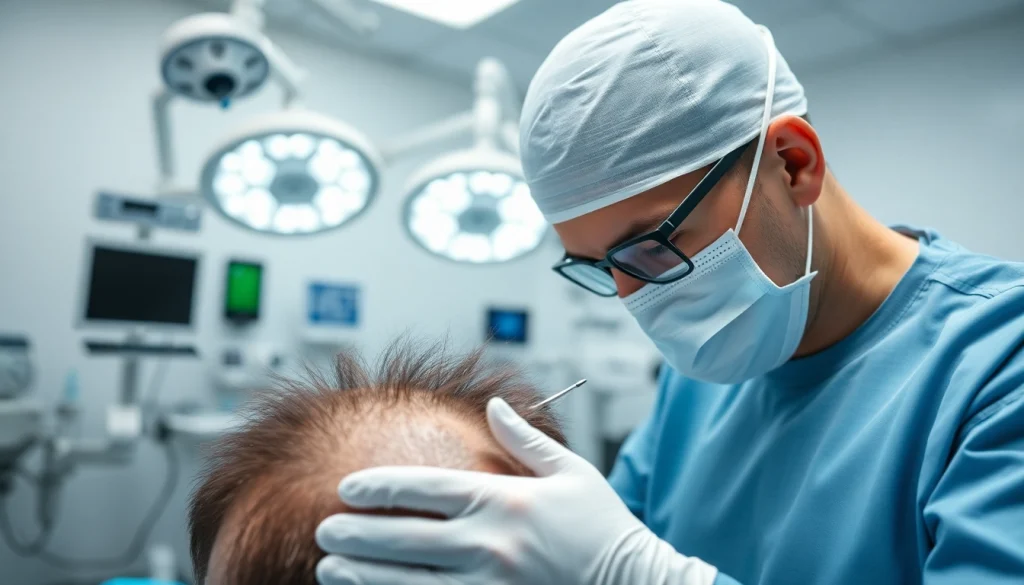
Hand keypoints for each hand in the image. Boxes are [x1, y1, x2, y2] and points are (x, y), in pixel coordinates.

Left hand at [314, 397, 716, 584]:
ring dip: (362, 577)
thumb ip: (524, 439)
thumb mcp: (571, 473)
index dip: (379, 487)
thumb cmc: (604, 529)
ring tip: (329, 569)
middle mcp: (491, 545)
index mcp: (505, 501)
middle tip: (323, 529)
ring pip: (407, 583)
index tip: (347, 487)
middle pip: (403, 537)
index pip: (426, 488)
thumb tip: (493, 404)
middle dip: (355, 534)